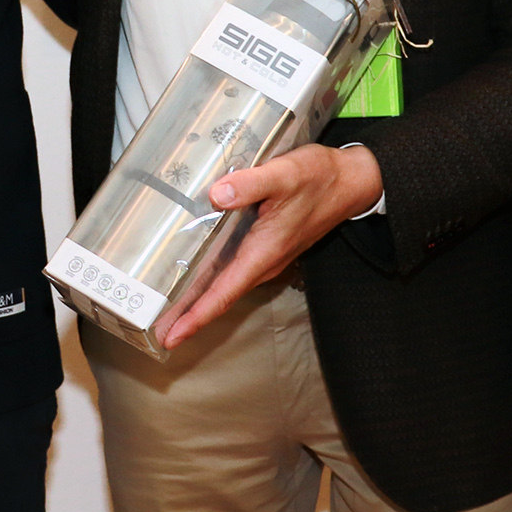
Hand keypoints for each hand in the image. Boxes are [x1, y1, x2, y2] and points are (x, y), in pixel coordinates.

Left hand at [160, 143, 383, 345]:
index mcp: (264, 251)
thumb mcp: (285, 174)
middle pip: (221, 296)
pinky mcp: (269, 246)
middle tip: (159, 332)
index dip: (196, 317)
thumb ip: (250, 184)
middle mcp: (265, 261)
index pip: (224, 293)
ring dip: (200, 301)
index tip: (171, 337)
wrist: (352, 181)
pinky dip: (213, 281)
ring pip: (227, 285)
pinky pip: (235, 270)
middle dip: (190, 316)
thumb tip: (216, 195)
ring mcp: (268, 256)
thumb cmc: (320, 178)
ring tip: (170, 310)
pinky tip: (197, 273)